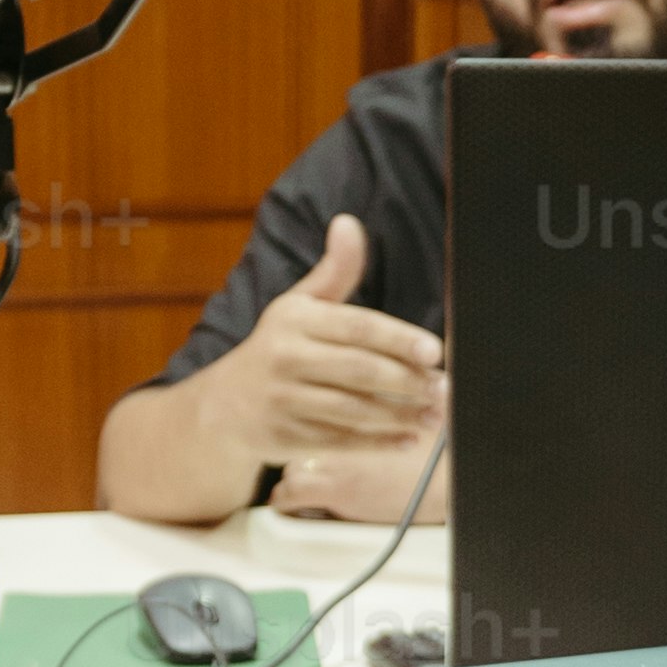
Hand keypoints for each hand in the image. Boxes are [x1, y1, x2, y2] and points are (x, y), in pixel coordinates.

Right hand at [236, 215, 442, 478]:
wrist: (222, 407)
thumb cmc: (276, 349)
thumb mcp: (297, 305)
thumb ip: (334, 271)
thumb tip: (349, 223)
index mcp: (295, 320)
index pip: (357, 327)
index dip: (399, 339)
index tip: (435, 351)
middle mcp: (286, 358)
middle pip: (359, 370)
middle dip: (407, 381)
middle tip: (444, 388)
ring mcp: (285, 401)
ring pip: (354, 411)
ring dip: (400, 416)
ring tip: (434, 415)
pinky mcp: (286, 437)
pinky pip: (341, 442)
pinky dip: (378, 444)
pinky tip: (408, 440)